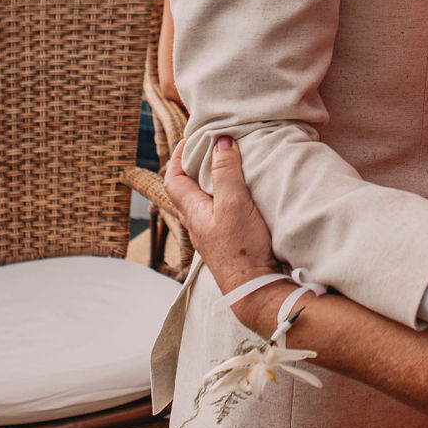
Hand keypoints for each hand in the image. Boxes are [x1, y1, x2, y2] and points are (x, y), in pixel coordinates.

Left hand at [165, 136, 278, 296]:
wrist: (254, 288)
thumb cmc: (241, 248)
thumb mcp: (234, 203)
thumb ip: (226, 172)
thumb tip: (220, 142)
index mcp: (193, 211)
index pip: (173, 179)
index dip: (177, 157)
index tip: (190, 139)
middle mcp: (198, 223)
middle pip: (187, 189)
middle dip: (195, 166)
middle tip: (211, 148)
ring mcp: (211, 235)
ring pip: (203, 202)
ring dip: (210, 182)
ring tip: (227, 167)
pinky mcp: (227, 243)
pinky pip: (218, 213)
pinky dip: (224, 198)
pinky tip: (241, 198)